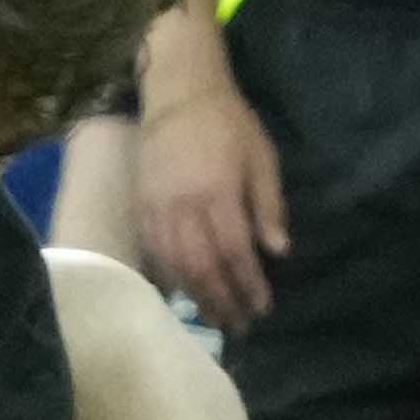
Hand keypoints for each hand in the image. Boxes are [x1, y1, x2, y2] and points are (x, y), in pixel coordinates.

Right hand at [129, 46, 287, 335]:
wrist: (178, 94)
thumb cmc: (229, 123)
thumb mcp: (262, 157)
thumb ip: (268, 205)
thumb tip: (279, 251)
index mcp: (218, 192)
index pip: (235, 251)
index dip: (248, 284)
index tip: (262, 307)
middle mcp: (184, 205)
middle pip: (202, 266)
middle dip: (223, 300)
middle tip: (239, 325)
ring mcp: (157, 207)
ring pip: (175, 265)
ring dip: (196, 296)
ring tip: (215, 317)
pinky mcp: (141, 207)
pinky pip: (153, 252)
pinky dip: (170, 278)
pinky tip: (184, 293)